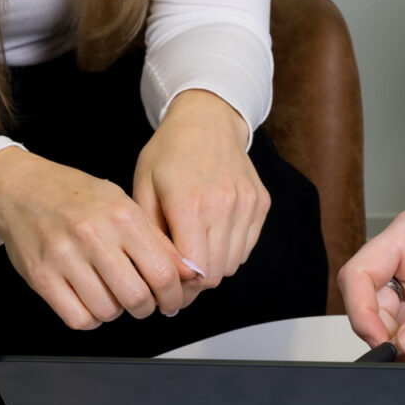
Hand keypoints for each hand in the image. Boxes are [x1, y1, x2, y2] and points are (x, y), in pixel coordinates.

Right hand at [0, 147, 198, 329]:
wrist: (22, 190)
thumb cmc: (77, 197)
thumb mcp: (124, 206)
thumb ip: (157, 241)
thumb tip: (189, 274)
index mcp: (122, 216)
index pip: (163, 272)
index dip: (173, 296)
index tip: (171, 301)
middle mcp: (93, 235)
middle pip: (136, 297)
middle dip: (146, 308)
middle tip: (143, 303)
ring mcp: (64, 257)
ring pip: (107, 311)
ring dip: (116, 312)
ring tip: (112, 296)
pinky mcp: (41, 276)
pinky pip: (77, 318)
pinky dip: (90, 318)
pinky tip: (90, 302)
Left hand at [134, 89, 269, 291]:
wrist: (207, 119)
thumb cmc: (168, 152)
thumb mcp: (143, 188)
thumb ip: (152, 235)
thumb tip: (163, 277)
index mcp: (189, 204)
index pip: (192, 271)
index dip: (177, 285)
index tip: (165, 284)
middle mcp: (224, 205)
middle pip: (213, 273)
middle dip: (194, 283)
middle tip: (177, 277)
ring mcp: (246, 204)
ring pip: (232, 264)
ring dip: (212, 268)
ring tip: (194, 254)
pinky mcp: (260, 203)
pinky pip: (246, 248)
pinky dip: (229, 251)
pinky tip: (212, 236)